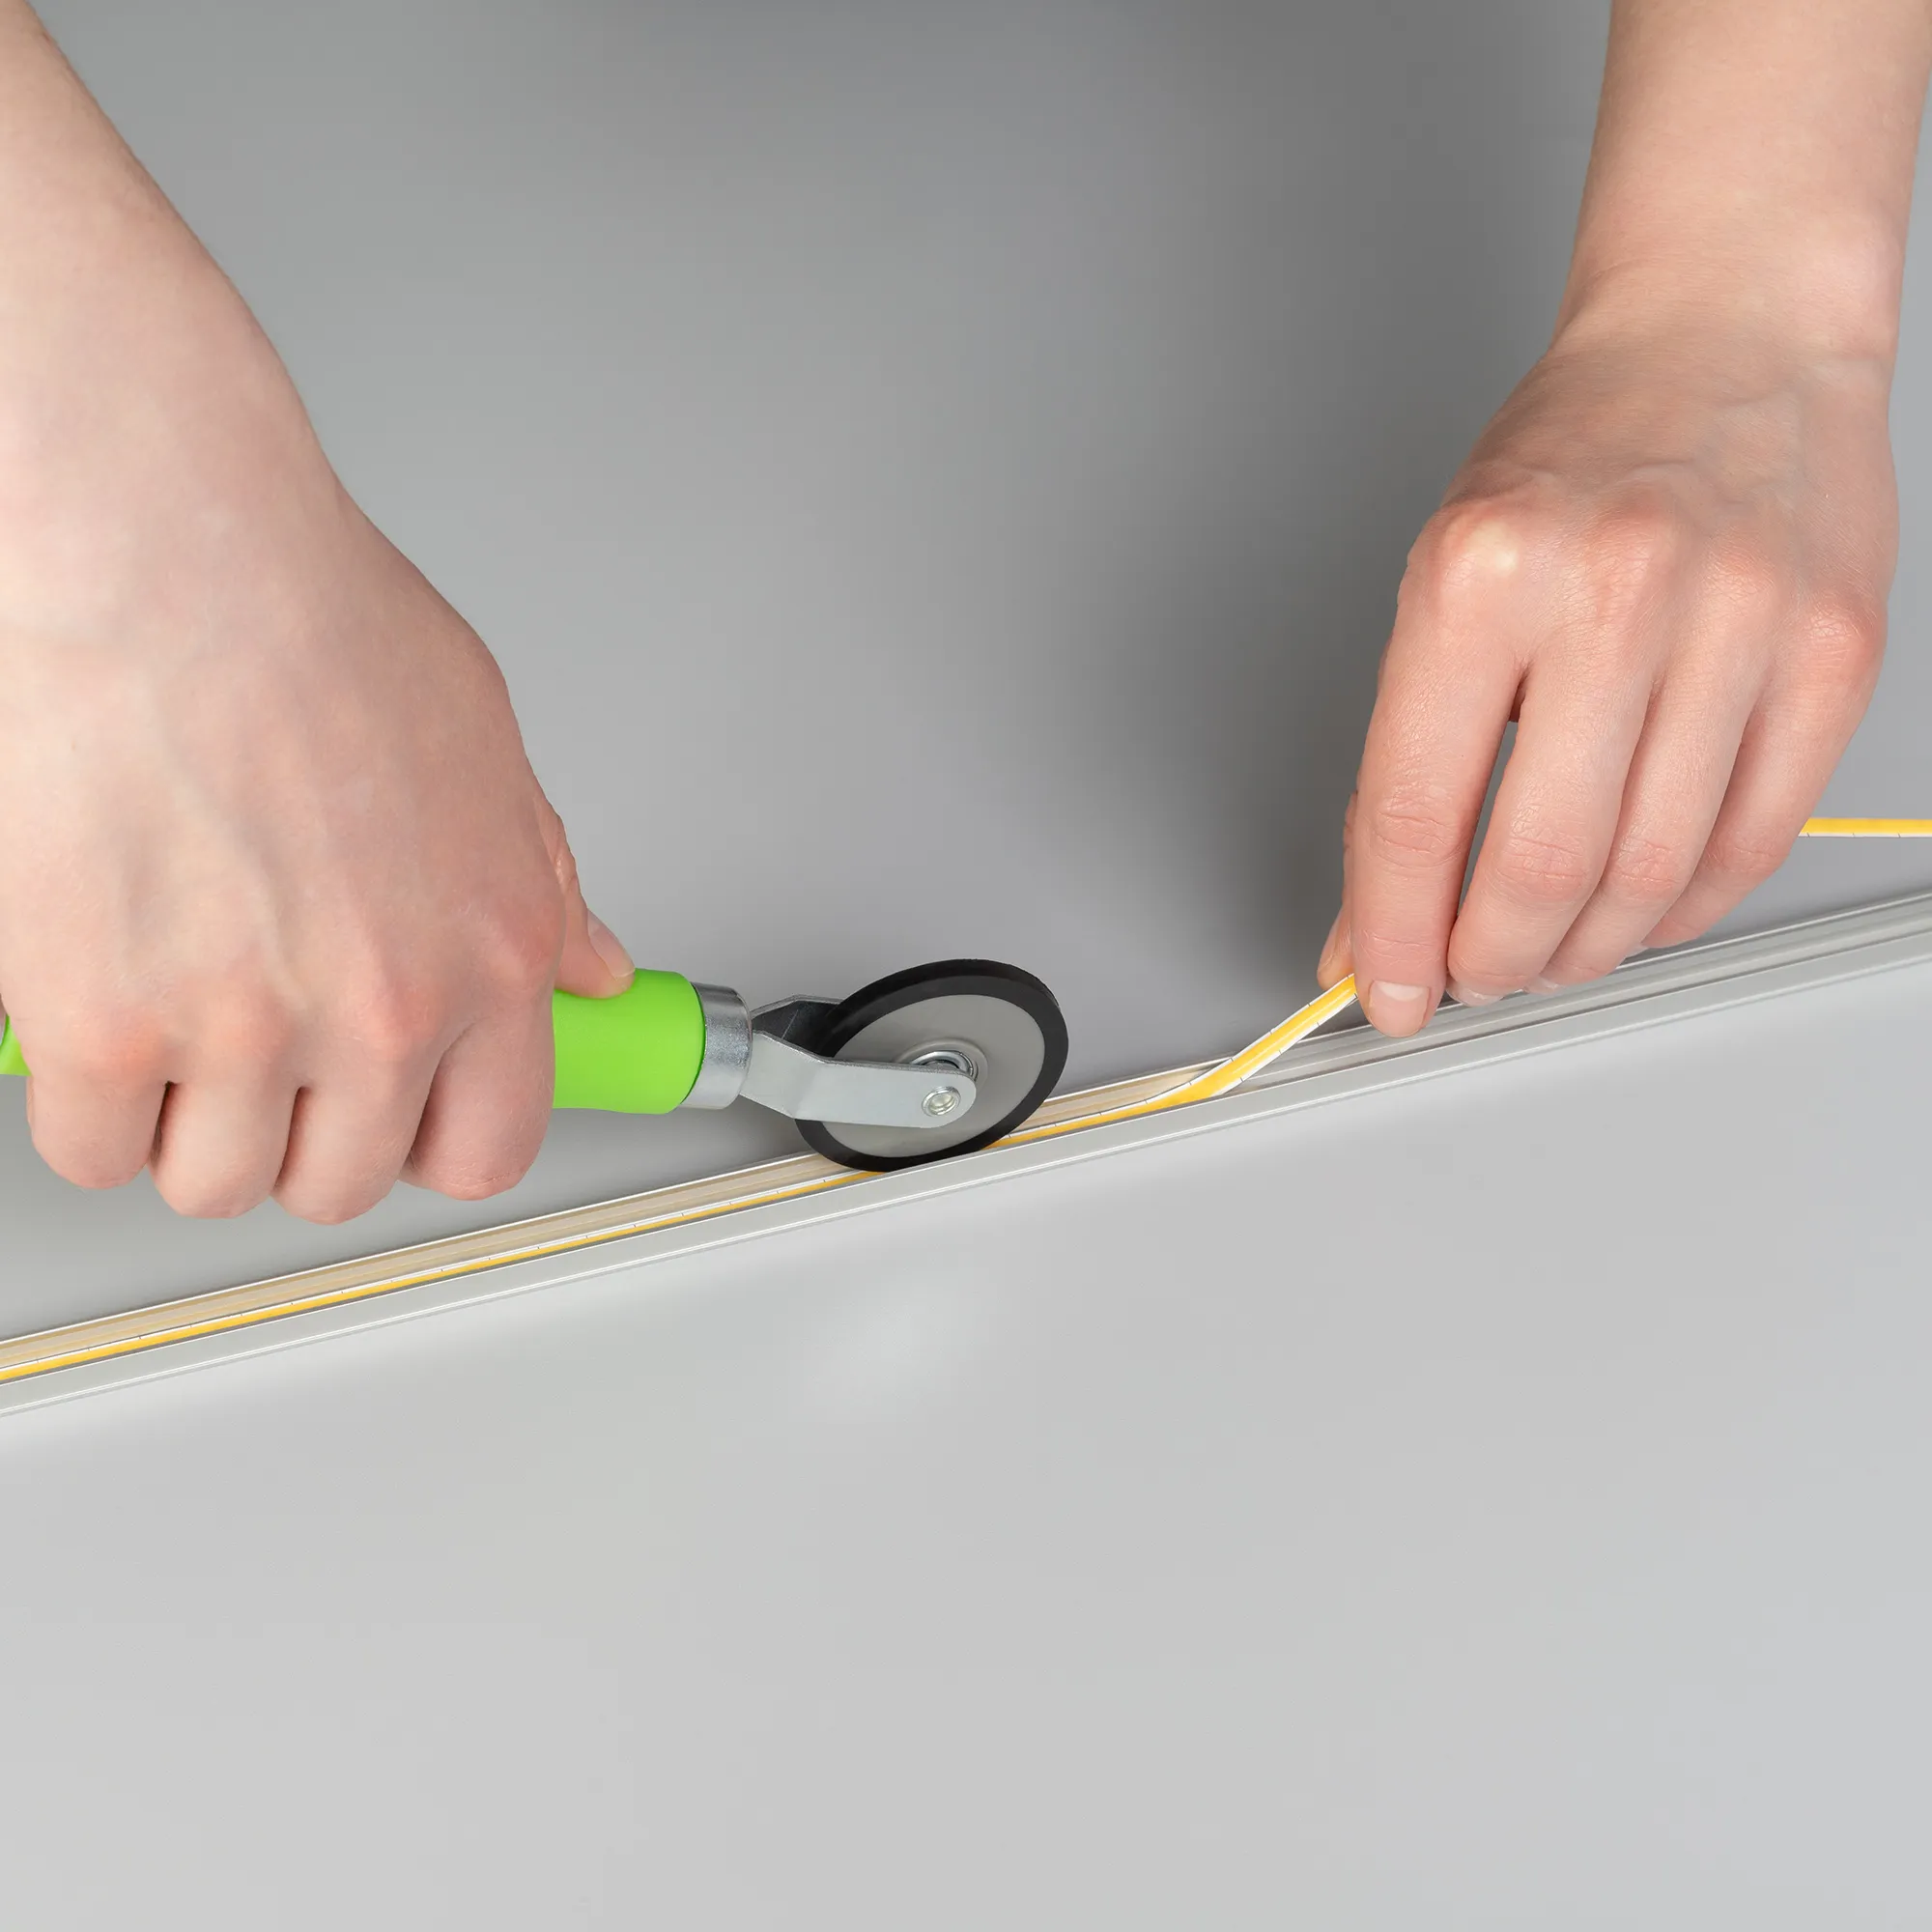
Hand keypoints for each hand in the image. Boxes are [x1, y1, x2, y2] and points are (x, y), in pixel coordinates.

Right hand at [0, 18, 630, 1221]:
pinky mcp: (103, 1025)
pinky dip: (87, 1102)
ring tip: (176, 1012)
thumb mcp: (482, 752)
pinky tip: (97, 1011)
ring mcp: (245, 1030)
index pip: (488, 1148)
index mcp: (489, 958)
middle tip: (260, 1053)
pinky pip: (94, 1147)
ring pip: (213, 1179)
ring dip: (188, 1120)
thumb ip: (538, 883)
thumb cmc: (314, 622)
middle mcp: (384, 1012)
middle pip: (340, 1181)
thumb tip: (592, 967)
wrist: (165, 551)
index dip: (429, 1144)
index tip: (393, 1121)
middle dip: (297, 1135)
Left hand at [1319, 320, 1893, 1033]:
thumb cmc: (1571, 453)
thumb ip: (1411, 753)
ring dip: (1582, 950)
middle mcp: (1613, 594)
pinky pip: (1753, 839)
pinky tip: (1639, 912)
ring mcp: (1739, 622)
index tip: (1378, 989)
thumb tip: (1378, 909)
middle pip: (1541, 868)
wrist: (1723, 332)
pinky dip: (1682, 907)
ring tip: (1546, 953)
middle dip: (1489, 962)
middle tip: (1469, 978)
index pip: (1416, 814)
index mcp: (1481, 576)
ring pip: (1650, 875)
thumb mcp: (1442, 576)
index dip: (1390, 933)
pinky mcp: (1832, 650)